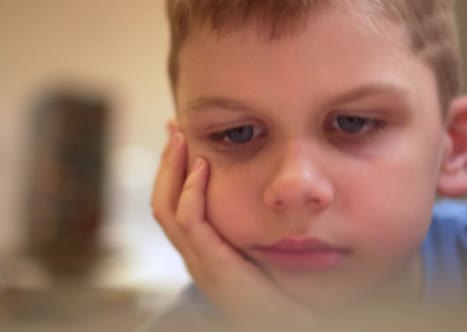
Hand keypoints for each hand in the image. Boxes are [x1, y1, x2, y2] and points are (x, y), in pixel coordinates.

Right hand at [150, 128, 314, 329]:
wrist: (286, 324)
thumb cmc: (281, 291)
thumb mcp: (262, 250)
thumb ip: (256, 224)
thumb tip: (267, 192)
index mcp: (202, 251)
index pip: (173, 204)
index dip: (172, 171)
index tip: (178, 138)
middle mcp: (193, 256)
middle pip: (161, 202)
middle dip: (166, 163)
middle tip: (174, 129)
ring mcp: (198, 262)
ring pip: (165, 208)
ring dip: (172, 170)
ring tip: (181, 140)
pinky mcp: (212, 266)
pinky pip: (190, 223)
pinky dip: (190, 192)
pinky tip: (200, 168)